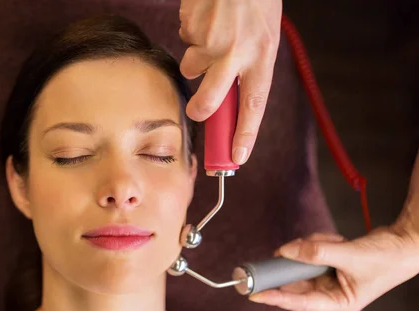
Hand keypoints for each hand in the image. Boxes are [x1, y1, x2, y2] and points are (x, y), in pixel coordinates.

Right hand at [179, 0, 281, 163]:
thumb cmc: (255, 0)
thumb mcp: (265, 36)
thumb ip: (250, 66)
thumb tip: (229, 96)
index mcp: (262, 55)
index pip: (254, 105)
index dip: (244, 134)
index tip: (238, 156)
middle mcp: (237, 51)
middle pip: (210, 99)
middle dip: (200, 110)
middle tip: (197, 110)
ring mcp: (211, 39)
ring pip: (191, 67)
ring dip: (197, 58)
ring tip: (212, 35)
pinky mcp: (191, 26)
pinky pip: (184, 40)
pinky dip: (192, 34)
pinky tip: (206, 18)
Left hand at [249, 224, 418, 310]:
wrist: (404, 243)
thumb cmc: (386, 258)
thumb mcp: (348, 255)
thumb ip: (315, 253)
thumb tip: (285, 251)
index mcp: (338, 303)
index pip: (300, 303)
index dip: (276, 298)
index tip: (254, 294)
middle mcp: (331, 295)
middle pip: (296, 281)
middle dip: (294, 263)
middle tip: (280, 253)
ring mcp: (329, 279)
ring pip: (302, 263)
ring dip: (313, 248)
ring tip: (335, 242)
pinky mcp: (328, 266)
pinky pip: (311, 253)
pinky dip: (319, 243)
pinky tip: (337, 240)